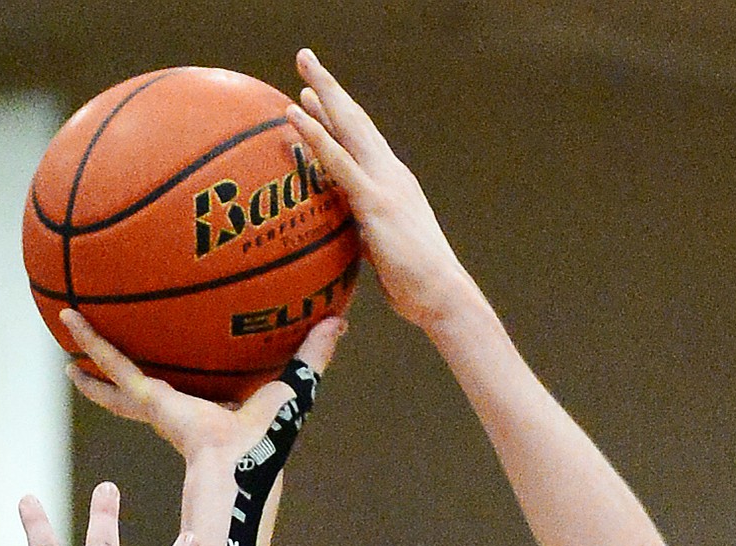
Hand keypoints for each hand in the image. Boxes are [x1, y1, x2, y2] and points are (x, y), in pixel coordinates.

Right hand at [61, 307, 345, 461]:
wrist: (240, 463)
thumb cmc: (267, 440)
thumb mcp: (292, 386)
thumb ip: (313, 355)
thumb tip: (340, 320)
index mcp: (201, 408)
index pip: (183, 386)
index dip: (174, 374)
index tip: (163, 357)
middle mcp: (172, 406)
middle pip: (136, 383)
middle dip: (115, 369)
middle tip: (93, 347)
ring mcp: (154, 403)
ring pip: (113, 373)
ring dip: (90, 352)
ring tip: (66, 328)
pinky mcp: (146, 398)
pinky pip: (112, 362)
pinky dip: (91, 339)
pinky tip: (69, 317)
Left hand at [288, 49, 470, 331]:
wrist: (440, 297)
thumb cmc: (413, 288)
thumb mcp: (381, 256)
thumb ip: (363, 237)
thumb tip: (346, 238)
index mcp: (392, 185)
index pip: (360, 142)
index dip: (338, 116)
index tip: (316, 95)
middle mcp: (390, 174)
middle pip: (354, 120)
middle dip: (330, 87)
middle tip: (306, 59)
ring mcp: (384, 183)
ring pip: (349, 127)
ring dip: (324, 92)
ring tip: (302, 65)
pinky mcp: (375, 201)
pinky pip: (339, 161)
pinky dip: (316, 134)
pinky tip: (295, 113)